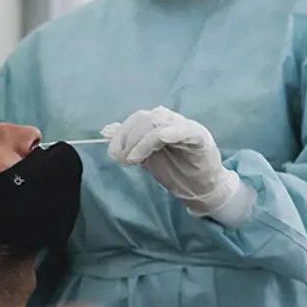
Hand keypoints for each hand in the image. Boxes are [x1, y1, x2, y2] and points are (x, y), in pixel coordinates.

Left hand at [108, 106, 249, 220]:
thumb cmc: (174, 170)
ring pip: (159, 124)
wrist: (200, 188)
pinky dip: (169, 133)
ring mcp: (186, 127)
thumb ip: (129, 143)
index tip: (113, 153)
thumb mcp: (145, 156)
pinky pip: (183, 131)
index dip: (121, 133)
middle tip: (122, 159)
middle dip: (128, 138)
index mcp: (159, 121)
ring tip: (133, 160)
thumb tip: (106, 131)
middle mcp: (171, 120)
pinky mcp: (200, 138)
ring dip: (141, 142)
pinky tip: (161, 140)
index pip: (136, 118)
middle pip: (145, 118)